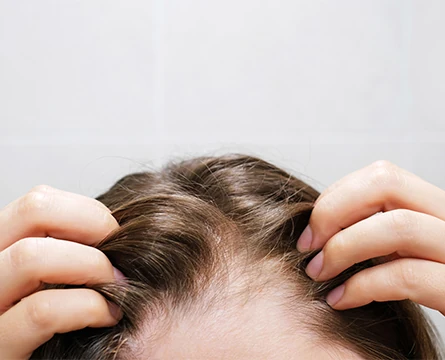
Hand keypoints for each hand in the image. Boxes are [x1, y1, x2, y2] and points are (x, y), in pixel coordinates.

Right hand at [0, 185, 121, 358]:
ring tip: (116, 285)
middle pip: (33, 208)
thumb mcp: (55, 277)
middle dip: (92, 223)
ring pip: (31, 256)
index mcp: (3, 249)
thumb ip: (68, 251)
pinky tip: (108, 315)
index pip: (38, 201)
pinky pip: (44, 311)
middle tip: (118, 253)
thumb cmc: (56, 323)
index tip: (114, 235)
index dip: (86, 211)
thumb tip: (113, 231)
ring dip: (91, 266)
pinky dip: (88, 307)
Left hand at [297, 161, 444, 314]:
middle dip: (334, 212)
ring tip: (318, 273)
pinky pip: (407, 276)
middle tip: (309, 246)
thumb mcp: (404, 249)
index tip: (311, 229)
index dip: (336, 197)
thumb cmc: (425, 286)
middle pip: (386, 183)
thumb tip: (321, 225)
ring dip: (342, 249)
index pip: (381, 176)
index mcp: (435, 208)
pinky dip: (362, 287)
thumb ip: (376, 230)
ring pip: (397, 226)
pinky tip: (340, 300)